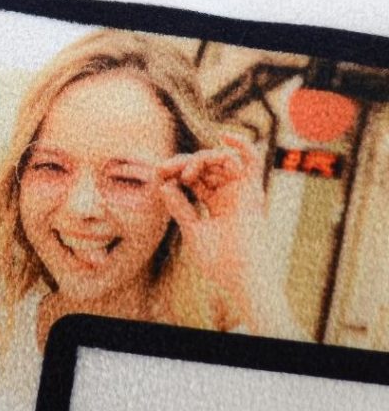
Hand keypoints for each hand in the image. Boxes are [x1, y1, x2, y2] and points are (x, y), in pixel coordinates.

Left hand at [157, 133, 271, 332]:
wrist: (239, 275)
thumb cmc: (218, 260)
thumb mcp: (192, 229)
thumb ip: (180, 207)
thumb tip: (163, 186)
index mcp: (215, 204)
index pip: (193, 179)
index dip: (175, 172)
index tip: (157, 173)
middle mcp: (229, 195)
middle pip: (204, 167)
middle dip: (182, 164)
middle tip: (163, 168)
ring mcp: (241, 192)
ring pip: (220, 161)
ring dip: (200, 160)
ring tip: (185, 174)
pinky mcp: (252, 191)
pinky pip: (251, 160)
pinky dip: (241, 144)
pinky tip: (224, 135)